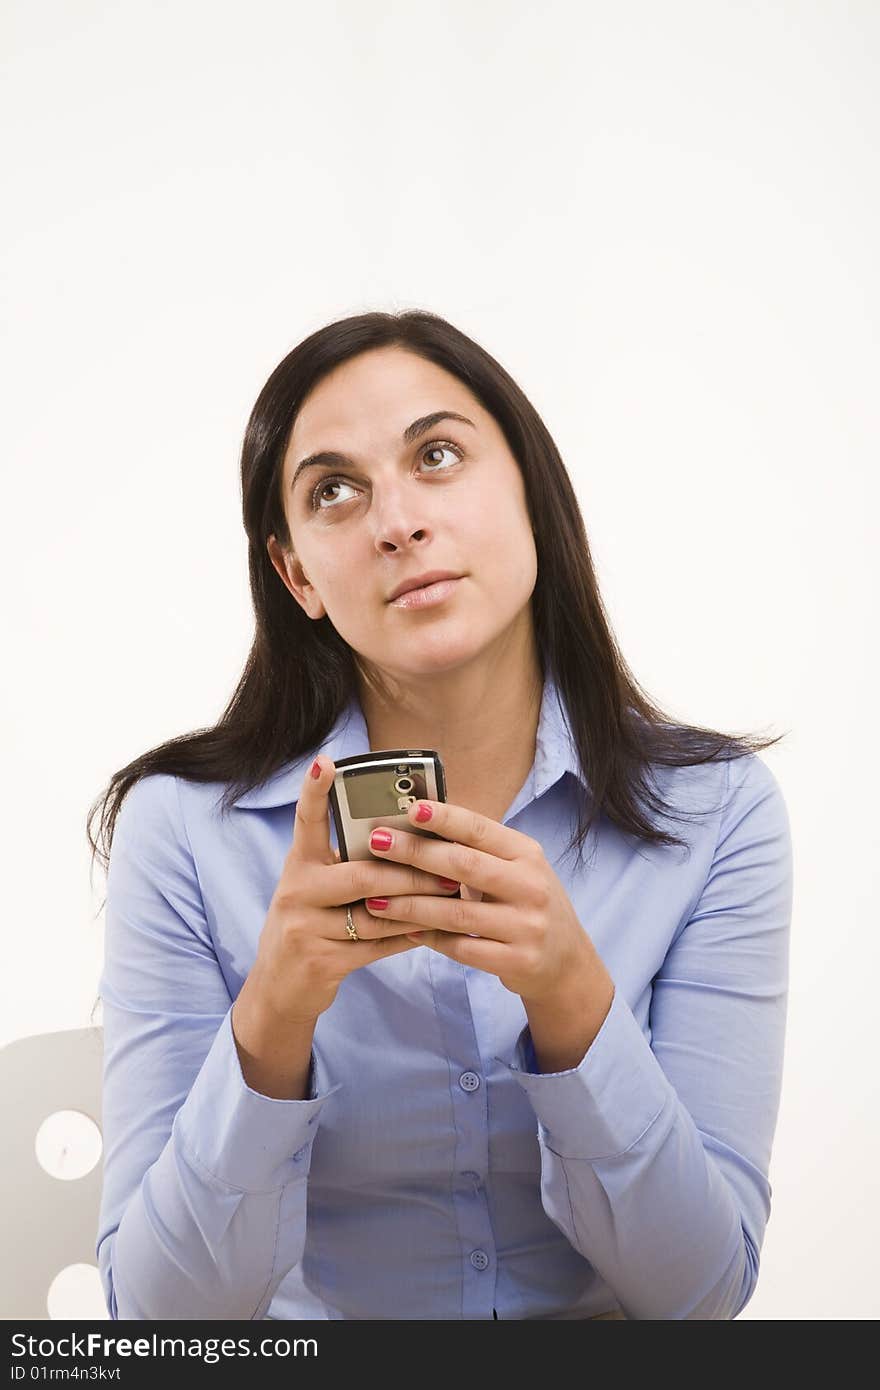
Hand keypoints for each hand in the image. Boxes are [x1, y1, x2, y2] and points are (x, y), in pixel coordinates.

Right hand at [245, 758, 461, 1025]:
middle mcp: (296, 891)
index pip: (305, 821)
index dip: (314, 790)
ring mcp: (305, 928)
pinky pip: (377, 946)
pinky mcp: (322, 961)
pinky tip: (433, 929)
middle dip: (410, 871)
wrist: (278, 988)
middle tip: (449, 867)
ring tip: (451, 895)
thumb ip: (346, 865)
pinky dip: (409, 936)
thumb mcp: (316, 890)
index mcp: (298, 865)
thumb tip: (405, 839)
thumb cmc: (309, 926)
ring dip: (419, 905)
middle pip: (361, 873)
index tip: (326, 761)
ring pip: (375, 912)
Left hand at [363, 798, 612, 1013]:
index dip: (444, 818)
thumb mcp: (517, 869)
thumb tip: (420, 822)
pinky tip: (405, 930)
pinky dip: (430, 939)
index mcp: (528, 855)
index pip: (481, 829)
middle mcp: (531, 886)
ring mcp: (527, 926)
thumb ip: (478, 851)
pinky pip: (462, 949)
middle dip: (415, 853)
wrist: (566, 962)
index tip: (410, 809)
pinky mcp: (517, 960)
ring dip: (410, 905)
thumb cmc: (528, 905)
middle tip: (377, 844)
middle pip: (464, 865)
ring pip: (457, 913)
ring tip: (375, 898)